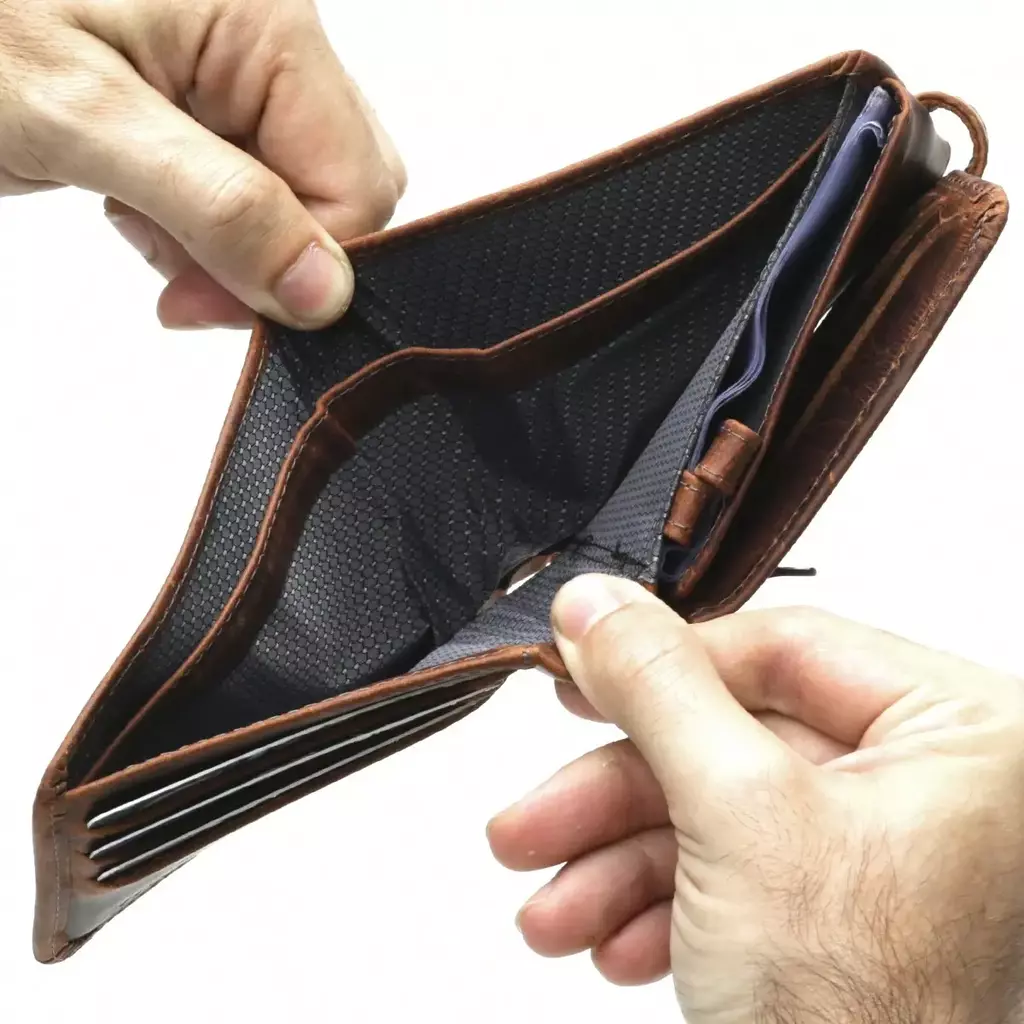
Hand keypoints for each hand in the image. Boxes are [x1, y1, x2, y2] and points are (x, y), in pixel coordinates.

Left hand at [0, 0, 404, 328]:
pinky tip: (137, 199)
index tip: (210, 305)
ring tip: (137, 219)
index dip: (301, 266)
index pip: (357, 184)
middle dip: (267, 257)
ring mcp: (242, 65)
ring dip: (229, 244)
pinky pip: (252, 182)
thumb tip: (323, 293)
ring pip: (296, 197)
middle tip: (179, 281)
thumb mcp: (82, 119)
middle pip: (338, 190)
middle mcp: (273, 36)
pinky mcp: (209, 91)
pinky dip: (204, 220)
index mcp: (266, 23)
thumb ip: (216, 206)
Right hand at [488, 576, 1023, 1023]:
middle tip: (534, 814)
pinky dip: (660, 907)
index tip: (577, 668)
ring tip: (549, 912)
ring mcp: (887, 857)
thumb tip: (597, 604)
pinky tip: (606, 942)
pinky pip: (735, 875)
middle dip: (617, 796)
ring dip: (619, 864)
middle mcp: (935, 789)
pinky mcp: (843, 914)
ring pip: (721, 815)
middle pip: (735, 743)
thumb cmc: (863, 1019)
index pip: (784, 648)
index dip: (666, 663)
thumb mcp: (736, 813)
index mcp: (962, 735)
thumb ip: (658, 688)